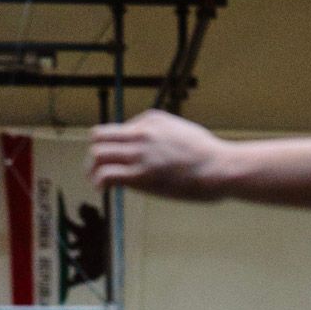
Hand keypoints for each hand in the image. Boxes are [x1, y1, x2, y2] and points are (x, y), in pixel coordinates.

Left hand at [86, 110, 230, 201]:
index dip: (114, 147)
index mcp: (151, 119)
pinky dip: (98, 182)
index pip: (117, 129)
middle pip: (99, 137)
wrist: (218, 167)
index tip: (116, 161)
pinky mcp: (139, 175)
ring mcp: (139, 153)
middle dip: (95, 155)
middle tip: (96, 169)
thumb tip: (149, 149)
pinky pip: (105, 174)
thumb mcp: (181, 131)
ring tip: (95, 181)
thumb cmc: (206, 155)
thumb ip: (160, 135)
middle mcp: (141, 133)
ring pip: (97, 155)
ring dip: (92, 169)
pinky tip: (101, 189)